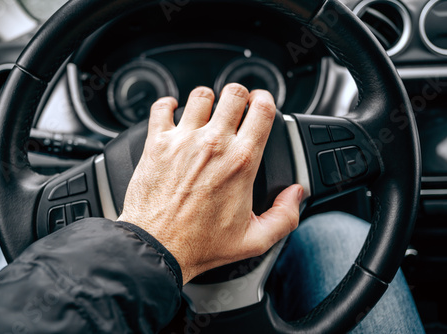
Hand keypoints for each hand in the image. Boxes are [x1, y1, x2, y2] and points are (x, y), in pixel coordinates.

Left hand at [118, 84, 302, 283]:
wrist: (158, 247)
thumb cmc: (200, 244)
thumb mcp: (254, 240)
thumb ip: (284, 216)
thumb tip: (296, 193)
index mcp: (241, 161)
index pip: (262, 110)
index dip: (266, 101)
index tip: (261, 105)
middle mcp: (213, 144)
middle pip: (233, 94)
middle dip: (239, 96)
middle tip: (236, 108)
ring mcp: (183, 140)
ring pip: (200, 95)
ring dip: (207, 100)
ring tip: (206, 113)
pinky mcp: (157, 143)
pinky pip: (162, 107)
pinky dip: (168, 105)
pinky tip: (173, 113)